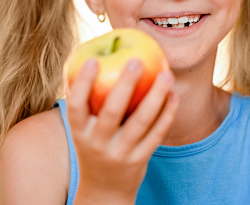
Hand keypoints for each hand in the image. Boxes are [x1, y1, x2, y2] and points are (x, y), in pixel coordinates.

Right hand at [66, 58, 178, 203]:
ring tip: (166, 74)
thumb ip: (86, 101)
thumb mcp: (82, 130)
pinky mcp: (140, 160)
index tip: (93, 60)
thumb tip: (89, 59)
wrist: (104, 190)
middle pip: (112, 112)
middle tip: (136, 60)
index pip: (76, 106)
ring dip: (155, 96)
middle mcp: (97, 144)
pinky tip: (173, 95)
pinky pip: (156, 134)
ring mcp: (120, 154)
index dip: (81, 83)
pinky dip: (166, 114)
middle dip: (124, 85)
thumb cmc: (92, 147)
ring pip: (141, 122)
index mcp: (79, 133)